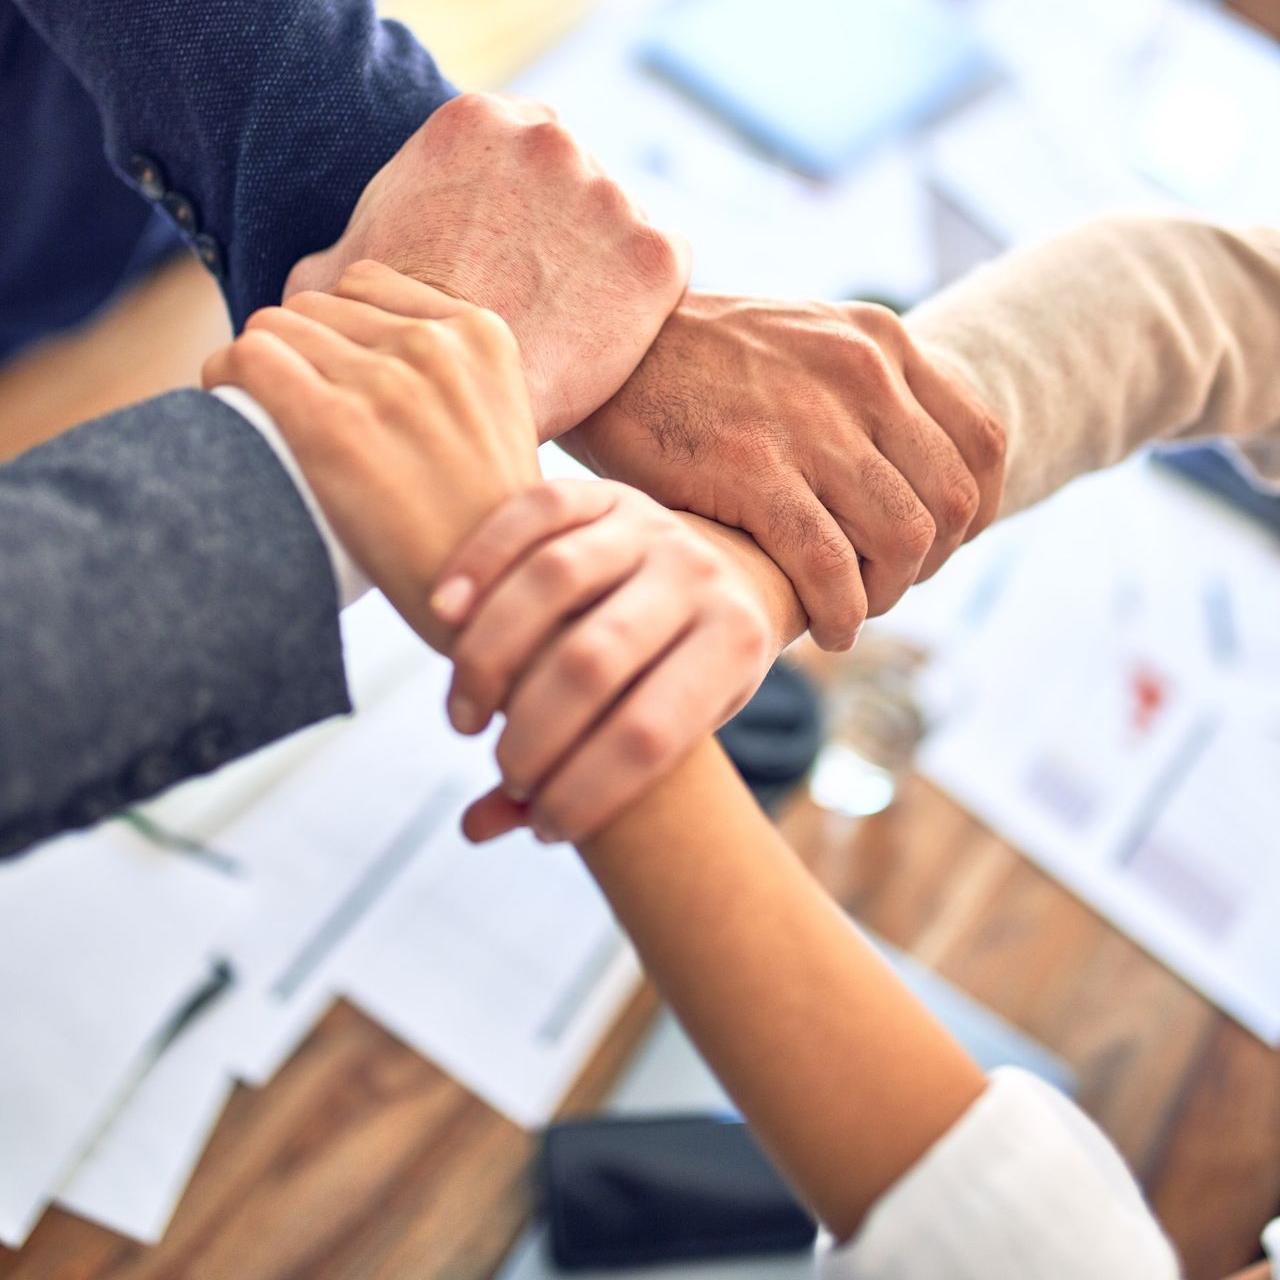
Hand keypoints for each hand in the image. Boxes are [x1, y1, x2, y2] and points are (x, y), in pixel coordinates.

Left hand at [202, 260, 539, 649]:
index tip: (335, 380)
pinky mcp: (333, 424)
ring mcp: (386, 382)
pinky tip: (234, 414)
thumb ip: (447, 377)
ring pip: (275, 327)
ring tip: (269, 420)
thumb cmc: (485, 532)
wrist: (491, 604)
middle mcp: (437, 347)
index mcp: (483, 337)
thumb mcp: (498, 425)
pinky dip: (225, 380)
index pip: (368, 285)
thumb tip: (362, 355)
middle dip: (300, 354)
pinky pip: (246, 358)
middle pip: (316, 306)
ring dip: (261, 369)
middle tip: (298, 412)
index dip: (339, 332)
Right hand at [284, 93, 690, 438]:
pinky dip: (643, 302)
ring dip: (602, 263)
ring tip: (566, 325)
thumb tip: (324, 281)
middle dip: (560, 228)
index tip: (506, 253)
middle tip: (536, 293)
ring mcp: (610, 195)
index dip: (513, 205)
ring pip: (618, 224)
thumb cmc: (388, 343)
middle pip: (573, 176)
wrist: (452, 405)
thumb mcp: (337, 280)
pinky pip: (664, 270)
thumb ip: (346, 254)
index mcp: (473, 124)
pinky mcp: (656, 255)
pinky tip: (604, 338)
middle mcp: (549, 140)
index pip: (515, 146)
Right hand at [430, 479, 774, 842]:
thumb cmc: (686, 675)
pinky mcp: (605, 491)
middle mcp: (700, 576)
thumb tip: (477, 827)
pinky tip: (441, 616)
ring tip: (465, 718)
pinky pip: (533, 514)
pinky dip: (479, 562)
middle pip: (593, 660)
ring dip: (489, 658)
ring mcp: (652, 524)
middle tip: (503, 767)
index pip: (651, 734)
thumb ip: (584, 777)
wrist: (728, 573)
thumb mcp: (672, 728)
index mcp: (736, 643)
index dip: (588, 792)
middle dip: (533, 734)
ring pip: (553, 581)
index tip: (547, 826)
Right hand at [560, 294, 1005, 650]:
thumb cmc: (697, 362)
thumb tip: (905, 472)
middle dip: (929, 564)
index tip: (934, 547)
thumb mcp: (802, 343)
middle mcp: (861, 375)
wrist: (604, 344)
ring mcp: (809, 423)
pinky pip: (829, 566)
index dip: (974, 513)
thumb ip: (860, 392)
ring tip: (850, 609)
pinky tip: (823, 628)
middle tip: (882, 584)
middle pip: (951, 501)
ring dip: (885, 595)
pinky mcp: (751, 469)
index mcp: (881, 342)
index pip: (983, 442)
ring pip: (902, 539)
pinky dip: (840, 613)